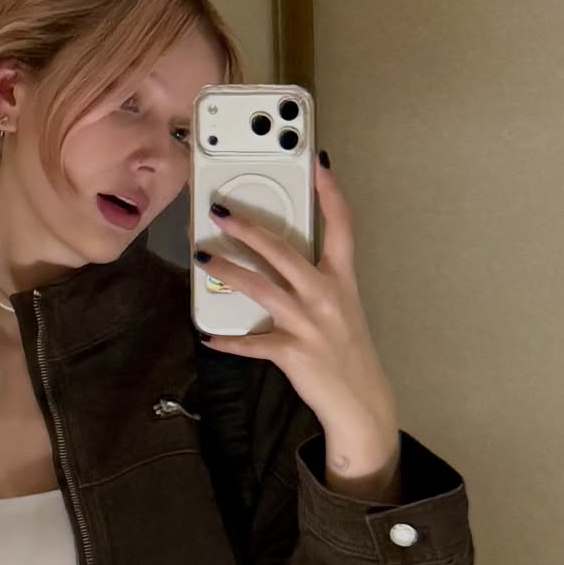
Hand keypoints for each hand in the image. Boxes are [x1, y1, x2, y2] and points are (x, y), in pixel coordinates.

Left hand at [195, 153, 400, 489]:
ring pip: (262, 289)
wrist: (360, 402)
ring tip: (203, 259)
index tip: (317, 161)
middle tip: (222, 212)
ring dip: (228, 272)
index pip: (341, 226)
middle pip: (284, 252)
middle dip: (249, 229)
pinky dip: (229, 341)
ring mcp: (310, 325)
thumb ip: (315, 282)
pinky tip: (208, 336)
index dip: (330, 192)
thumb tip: (277, 261)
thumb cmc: (346, 353)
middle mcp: (327, 297)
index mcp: (342, 281)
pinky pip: (253, 343)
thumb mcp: (341, 309)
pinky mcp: (293, 353)